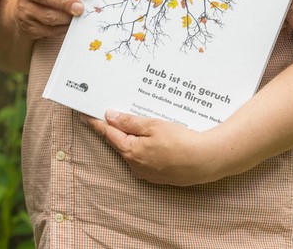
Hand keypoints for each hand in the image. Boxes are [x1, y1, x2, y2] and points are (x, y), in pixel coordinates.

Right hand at [13, 0, 93, 39]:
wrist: (27, 9)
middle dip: (64, 1)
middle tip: (81, 8)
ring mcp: (25, 8)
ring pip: (46, 15)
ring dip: (65, 18)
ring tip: (77, 18)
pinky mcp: (27, 25)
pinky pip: (46, 30)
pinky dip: (61, 29)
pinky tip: (69, 26)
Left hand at [86, 110, 222, 185]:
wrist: (207, 160)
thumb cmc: (180, 141)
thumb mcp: (152, 125)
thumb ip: (129, 122)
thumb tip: (110, 117)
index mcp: (130, 152)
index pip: (108, 134)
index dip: (96, 123)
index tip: (85, 115)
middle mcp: (136, 166)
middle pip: (120, 143)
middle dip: (115, 129)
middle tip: (110, 115)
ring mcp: (148, 174)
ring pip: (133, 152)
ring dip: (132, 139)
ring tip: (135, 125)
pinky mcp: (160, 176)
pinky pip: (146, 159)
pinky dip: (145, 148)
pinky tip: (153, 140)